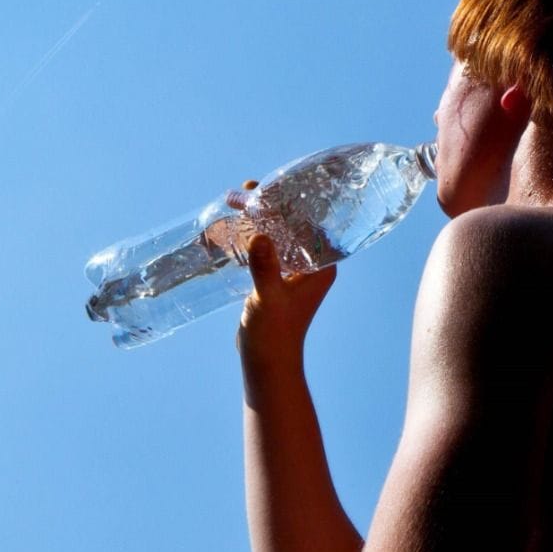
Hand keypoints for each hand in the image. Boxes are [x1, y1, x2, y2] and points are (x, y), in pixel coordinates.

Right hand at [236, 181, 337, 371]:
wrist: (266, 364)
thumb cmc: (274, 336)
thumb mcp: (267, 299)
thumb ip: (265, 269)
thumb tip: (261, 236)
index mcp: (321, 266)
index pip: (311, 222)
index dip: (290, 201)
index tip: (267, 187)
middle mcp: (311, 266)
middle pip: (292, 224)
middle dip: (269, 206)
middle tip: (246, 191)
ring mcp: (293, 273)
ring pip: (277, 235)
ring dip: (258, 219)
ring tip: (236, 204)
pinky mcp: (276, 280)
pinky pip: (265, 250)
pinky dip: (250, 238)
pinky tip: (231, 229)